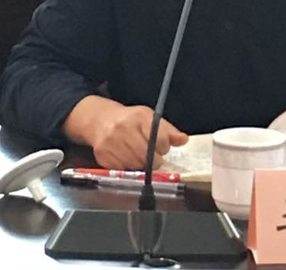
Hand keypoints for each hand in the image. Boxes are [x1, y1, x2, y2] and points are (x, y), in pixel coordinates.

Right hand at [63, 95, 188, 168]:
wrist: (101, 120)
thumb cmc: (130, 120)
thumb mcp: (150, 119)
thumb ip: (168, 131)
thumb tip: (184, 140)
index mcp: (140, 116)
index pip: (159, 138)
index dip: (164, 147)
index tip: (162, 148)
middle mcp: (124, 127)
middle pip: (146, 154)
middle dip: (155, 161)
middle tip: (155, 159)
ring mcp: (111, 141)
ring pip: (134, 164)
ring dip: (141, 165)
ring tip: (141, 157)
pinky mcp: (102, 153)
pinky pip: (121, 168)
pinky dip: (128, 167)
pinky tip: (127, 159)